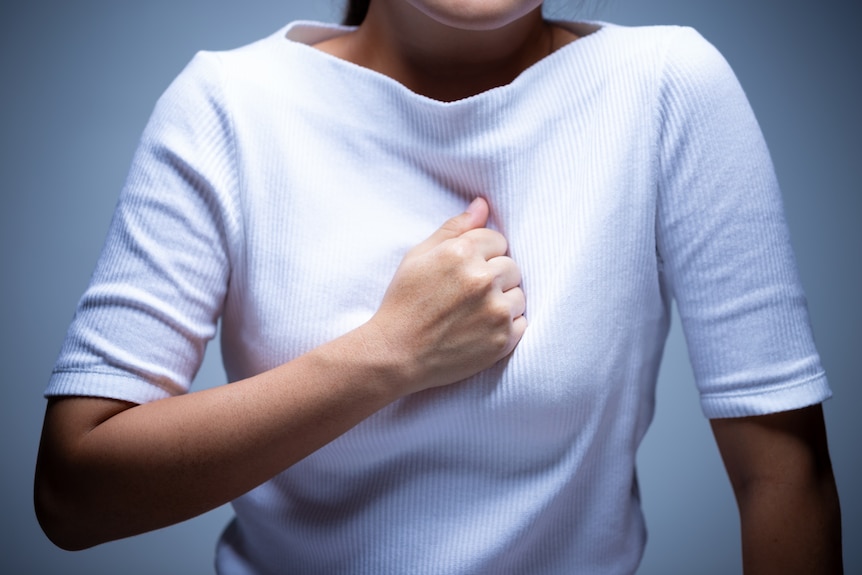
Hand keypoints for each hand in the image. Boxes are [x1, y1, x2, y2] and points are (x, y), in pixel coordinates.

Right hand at [364, 197, 525, 393]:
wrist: (396, 355)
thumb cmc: (404, 303)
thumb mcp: (418, 256)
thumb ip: (454, 228)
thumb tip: (483, 205)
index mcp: (461, 253)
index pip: (497, 240)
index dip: (482, 254)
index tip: (464, 271)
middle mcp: (482, 279)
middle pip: (511, 266)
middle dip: (493, 276)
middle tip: (467, 295)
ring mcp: (495, 311)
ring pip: (519, 295)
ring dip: (502, 301)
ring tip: (473, 313)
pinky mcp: (503, 340)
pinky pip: (521, 323)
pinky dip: (506, 326)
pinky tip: (480, 330)